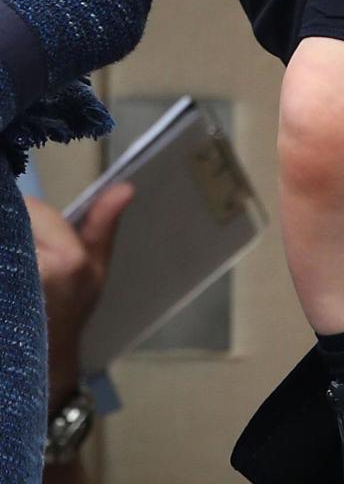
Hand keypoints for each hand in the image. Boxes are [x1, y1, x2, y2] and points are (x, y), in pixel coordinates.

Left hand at [26, 184, 133, 410]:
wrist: (42, 360)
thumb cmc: (71, 310)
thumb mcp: (95, 268)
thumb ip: (102, 224)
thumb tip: (125, 187)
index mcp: (65, 261)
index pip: (29, 207)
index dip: (30, 214)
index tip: (36, 234)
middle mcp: (33, 269)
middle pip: (11, 219)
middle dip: (15, 226)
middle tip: (24, 249)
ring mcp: (14, 282)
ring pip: (6, 234)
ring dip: (10, 245)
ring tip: (18, 261)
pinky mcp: (6, 291)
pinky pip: (2, 256)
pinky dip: (6, 259)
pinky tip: (13, 273)